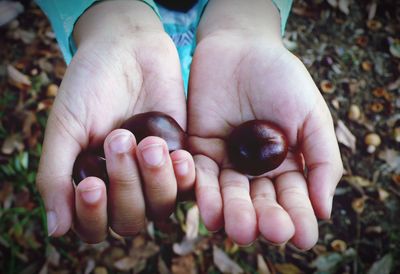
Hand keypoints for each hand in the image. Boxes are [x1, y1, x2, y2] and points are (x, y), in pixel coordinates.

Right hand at [36, 1, 194, 242]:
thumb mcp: (66, 127)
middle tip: (119, 138)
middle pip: (130, 220)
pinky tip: (178, 157)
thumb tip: (55, 230)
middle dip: (125, 184)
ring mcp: (154, 175)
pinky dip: (183, 177)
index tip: (92, 184)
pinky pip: (188, 186)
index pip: (93, 225)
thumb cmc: (91, 85)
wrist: (130, 49)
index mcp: (91, 182)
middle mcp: (124, 185)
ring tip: (149, 143)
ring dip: (154, 180)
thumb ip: (56, 176)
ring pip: (160, 208)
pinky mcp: (181, 159)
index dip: (93, 214)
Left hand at [187, 0, 342, 249]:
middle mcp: (255, 172)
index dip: (298, 217)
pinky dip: (203, 192)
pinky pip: (198, 175)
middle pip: (259, 203)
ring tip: (238, 229)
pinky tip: (209, 209)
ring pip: (228, 195)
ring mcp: (226, 163)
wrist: (240, 47)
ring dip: (233, 213)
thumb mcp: (311, 115)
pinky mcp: (198, 151)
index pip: (293, 199)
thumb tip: (324, 210)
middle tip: (269, 231)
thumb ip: (321, 159)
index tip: (302, 237)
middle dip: (264, 219)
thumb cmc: (281, 78)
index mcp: (286, 166)